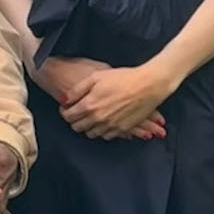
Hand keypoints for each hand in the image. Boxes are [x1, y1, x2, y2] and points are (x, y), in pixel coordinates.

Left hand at [61, 62, 178, 139]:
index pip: (68, 117)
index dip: (65, 112)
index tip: (67, 108)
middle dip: (75, 120)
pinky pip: (106, 136)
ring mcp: (110, 126)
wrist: (148, 85)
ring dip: (88, 127)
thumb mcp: (96, 77)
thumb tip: (65, 100)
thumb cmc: (123, 78)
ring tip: (92, 116)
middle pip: (78, 127)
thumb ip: (77, 90)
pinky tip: (105, 121)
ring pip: (91, 134)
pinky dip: (103, 131)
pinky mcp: (122, 129)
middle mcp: (98, 118)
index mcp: (89, 105)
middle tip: (78, 112)